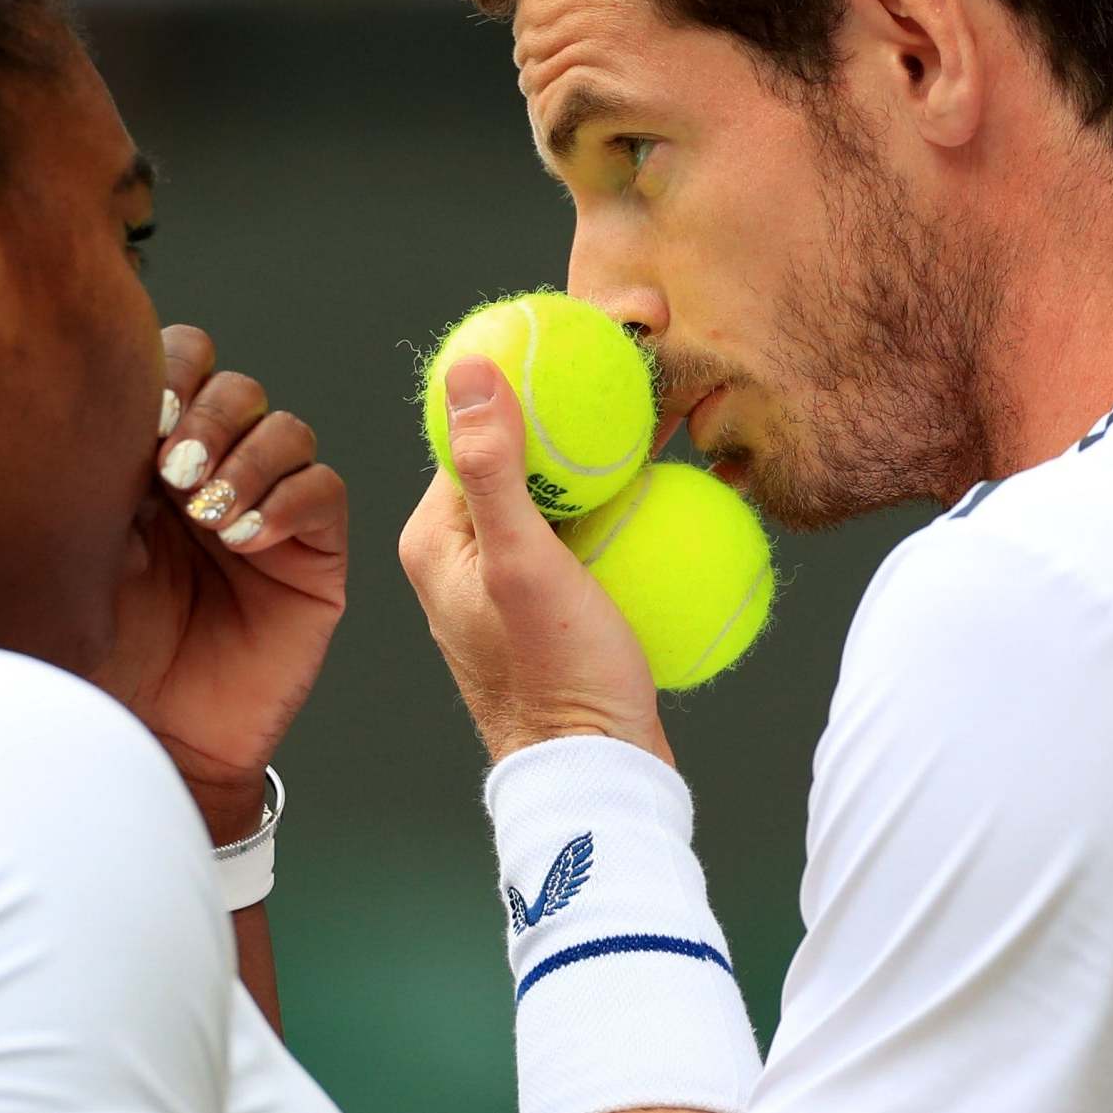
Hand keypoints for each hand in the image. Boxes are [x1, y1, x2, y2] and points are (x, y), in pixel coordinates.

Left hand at [93, 326, 347, 840]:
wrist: (144, 742)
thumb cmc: (92, 656)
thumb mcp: (67, 553)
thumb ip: (79, 475)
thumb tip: (63, 398)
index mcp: (151, 453)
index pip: (179, 364)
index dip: (169, 371)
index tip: (142, 417)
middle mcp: (214, 470)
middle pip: (235, 386)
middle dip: (207, 414)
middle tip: (171, 469)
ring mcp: (267, 508)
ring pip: (285, 429)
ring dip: (247, 458)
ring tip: (206, 514)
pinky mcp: (312, 554)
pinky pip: (323, 492)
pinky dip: (289, 500)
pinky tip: (245, 538)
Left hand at [399, 355, 670, 765]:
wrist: (599, 782)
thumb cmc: (556, 679)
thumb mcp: (522, 562)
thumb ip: (494, 466)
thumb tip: (469, 368)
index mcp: (436, 535)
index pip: (476, 425)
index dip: (529, 371)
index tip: (588, 330)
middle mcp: (465, 553)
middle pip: (524, 452)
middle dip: (578, 400)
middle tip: (643, 352)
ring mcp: (512, 581)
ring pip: (562, 489)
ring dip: (609, 446)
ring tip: (668, 399)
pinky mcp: (557, 605)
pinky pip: (591, 531)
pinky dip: (626, 501)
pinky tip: (676, 477)